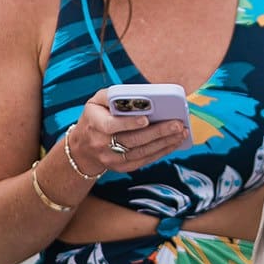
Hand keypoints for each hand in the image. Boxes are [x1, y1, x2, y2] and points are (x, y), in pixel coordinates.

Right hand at [68, 89, 187, 177]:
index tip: (146, 119)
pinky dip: (161, 151)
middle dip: (158, 132)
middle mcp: (102, 144)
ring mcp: (112, 159)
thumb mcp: (95, 102)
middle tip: (178, 124)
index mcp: (94, 124)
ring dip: (165, 143)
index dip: (129, 123)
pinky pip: (145, 160)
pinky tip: (174, 142)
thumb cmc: (94, 118)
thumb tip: (138, 96)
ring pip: (142, 152)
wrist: (82, 148)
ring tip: (181, 132)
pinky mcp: (122, 167)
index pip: (111, 125)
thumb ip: (112, 95)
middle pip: (133, 140)